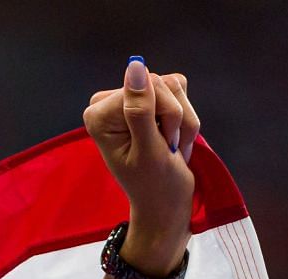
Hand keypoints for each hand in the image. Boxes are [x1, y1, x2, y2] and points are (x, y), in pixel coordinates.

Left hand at [83, 58, 198, 274]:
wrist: (167, 203)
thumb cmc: (155, 185)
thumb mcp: (148, 150)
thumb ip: (140, 110)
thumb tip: (136, 66)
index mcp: (99, 113)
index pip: (143, 87)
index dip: (163, 115)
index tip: (159, 144)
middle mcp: (111, 101)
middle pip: (159, 84)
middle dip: (174, 119)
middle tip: (167, 149)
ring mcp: (132, 98)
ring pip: (174, 86)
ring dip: (183, 122)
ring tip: (172, 148)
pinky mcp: (153, 99)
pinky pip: (181, 89)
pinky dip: (187, 119)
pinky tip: (176, 140)